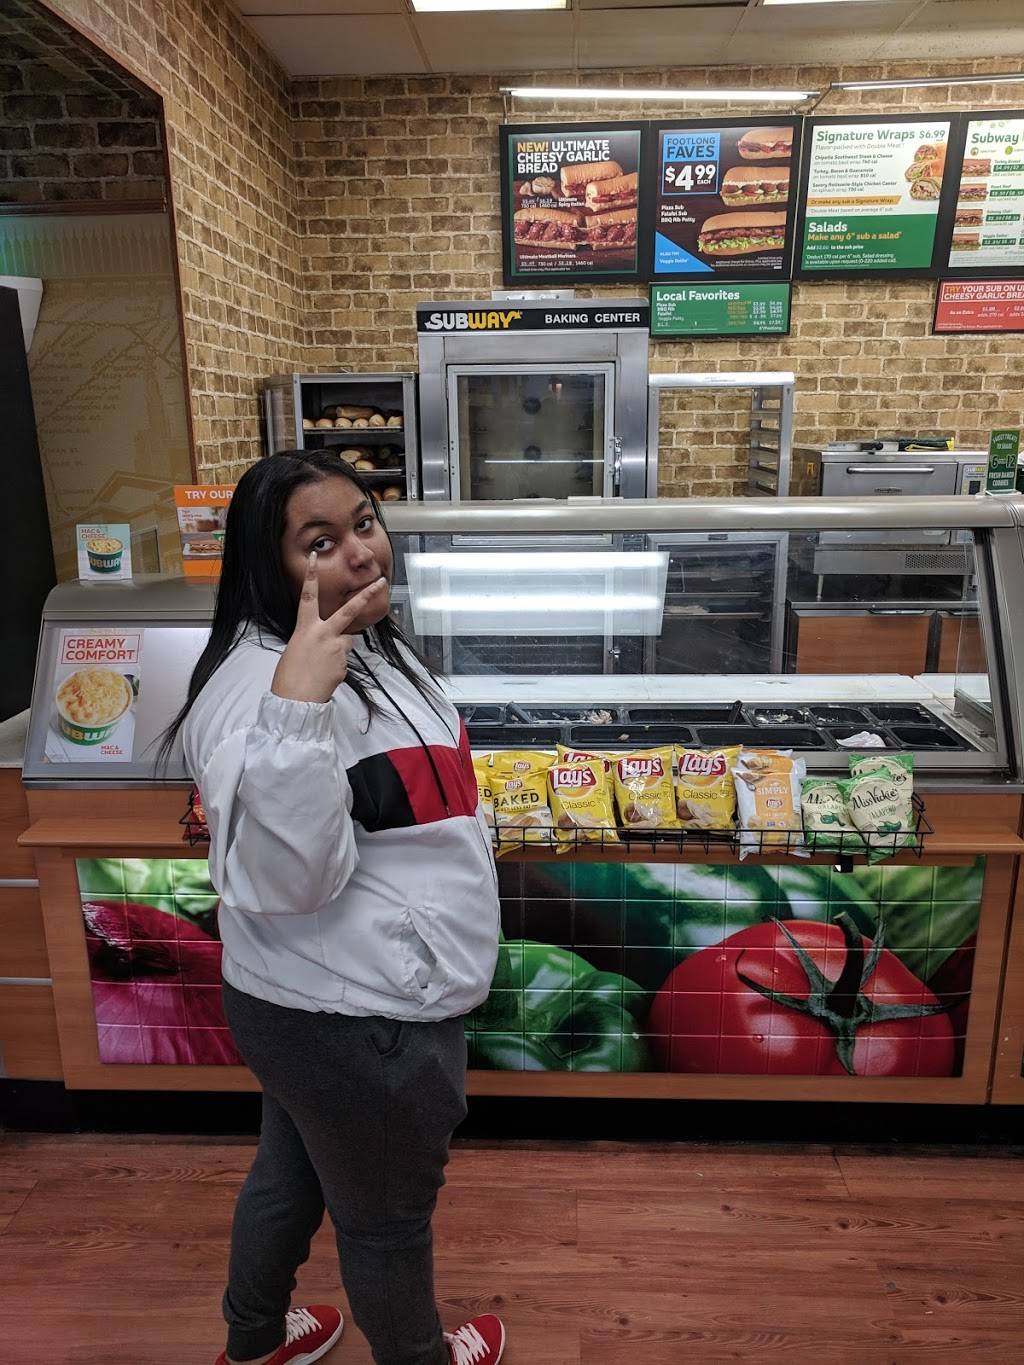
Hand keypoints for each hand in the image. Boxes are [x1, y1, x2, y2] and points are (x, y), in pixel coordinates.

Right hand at [271, 552, 387, 703]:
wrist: (295, 700)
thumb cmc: (288, 677)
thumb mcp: (295, 649)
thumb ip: (312, 638)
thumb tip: (327, 640)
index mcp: (305, 628)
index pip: (308, 596)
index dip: (311, 576)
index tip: (315, 558)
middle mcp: (323, 634)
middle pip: (349, 610)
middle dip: (367, 595)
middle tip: (381, 582)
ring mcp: (337, 648)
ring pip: (347, 642)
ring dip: (339, 649)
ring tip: (321, 665)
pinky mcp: (344, 663)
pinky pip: (344, 660)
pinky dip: (337, 666)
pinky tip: (324, 675)